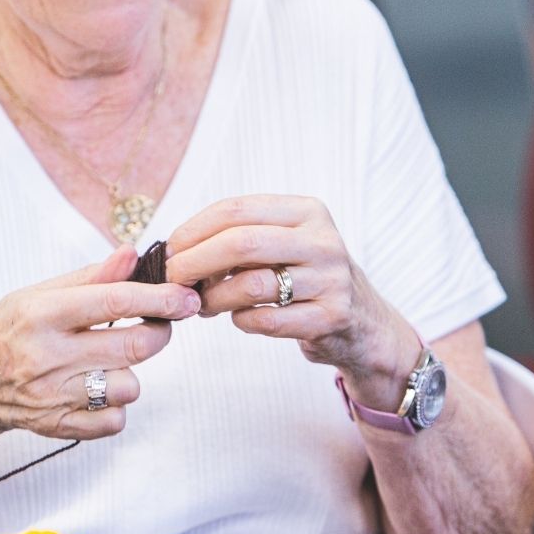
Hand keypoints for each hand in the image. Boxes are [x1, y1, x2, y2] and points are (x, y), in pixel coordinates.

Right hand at [0, 245, 200, 442]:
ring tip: (107, 360)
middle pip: (134, 347)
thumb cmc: (6, 330)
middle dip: (159, 332)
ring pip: (129, 386)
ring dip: (130, 371)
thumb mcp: (38, 293)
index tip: (186, 296)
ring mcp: (52, 397)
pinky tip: (95, 388)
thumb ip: (91, 277)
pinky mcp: (57, 427)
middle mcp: (46, 356)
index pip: (115, 302)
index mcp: (41, 314)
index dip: (159, 299)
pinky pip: (114, 420)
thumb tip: (133, 254)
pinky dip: (115, 405)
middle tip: (157, 324)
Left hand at [165, 195, 418, 409]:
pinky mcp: (331, 317)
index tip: (170, 250)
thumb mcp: (284, 244)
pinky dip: (242, 321)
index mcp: (307, 211)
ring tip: (204, 304)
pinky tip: (239, 319)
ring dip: (215, 298)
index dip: (194, 229)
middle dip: (196, 261)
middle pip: (242, 243)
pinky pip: (267, 320)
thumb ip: (240, 238)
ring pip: (252, 285)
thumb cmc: (305, 279)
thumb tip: (175, 248)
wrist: (363, 324)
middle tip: (174, 279)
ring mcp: (331, 279)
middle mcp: (323, 240)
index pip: (237, 209)